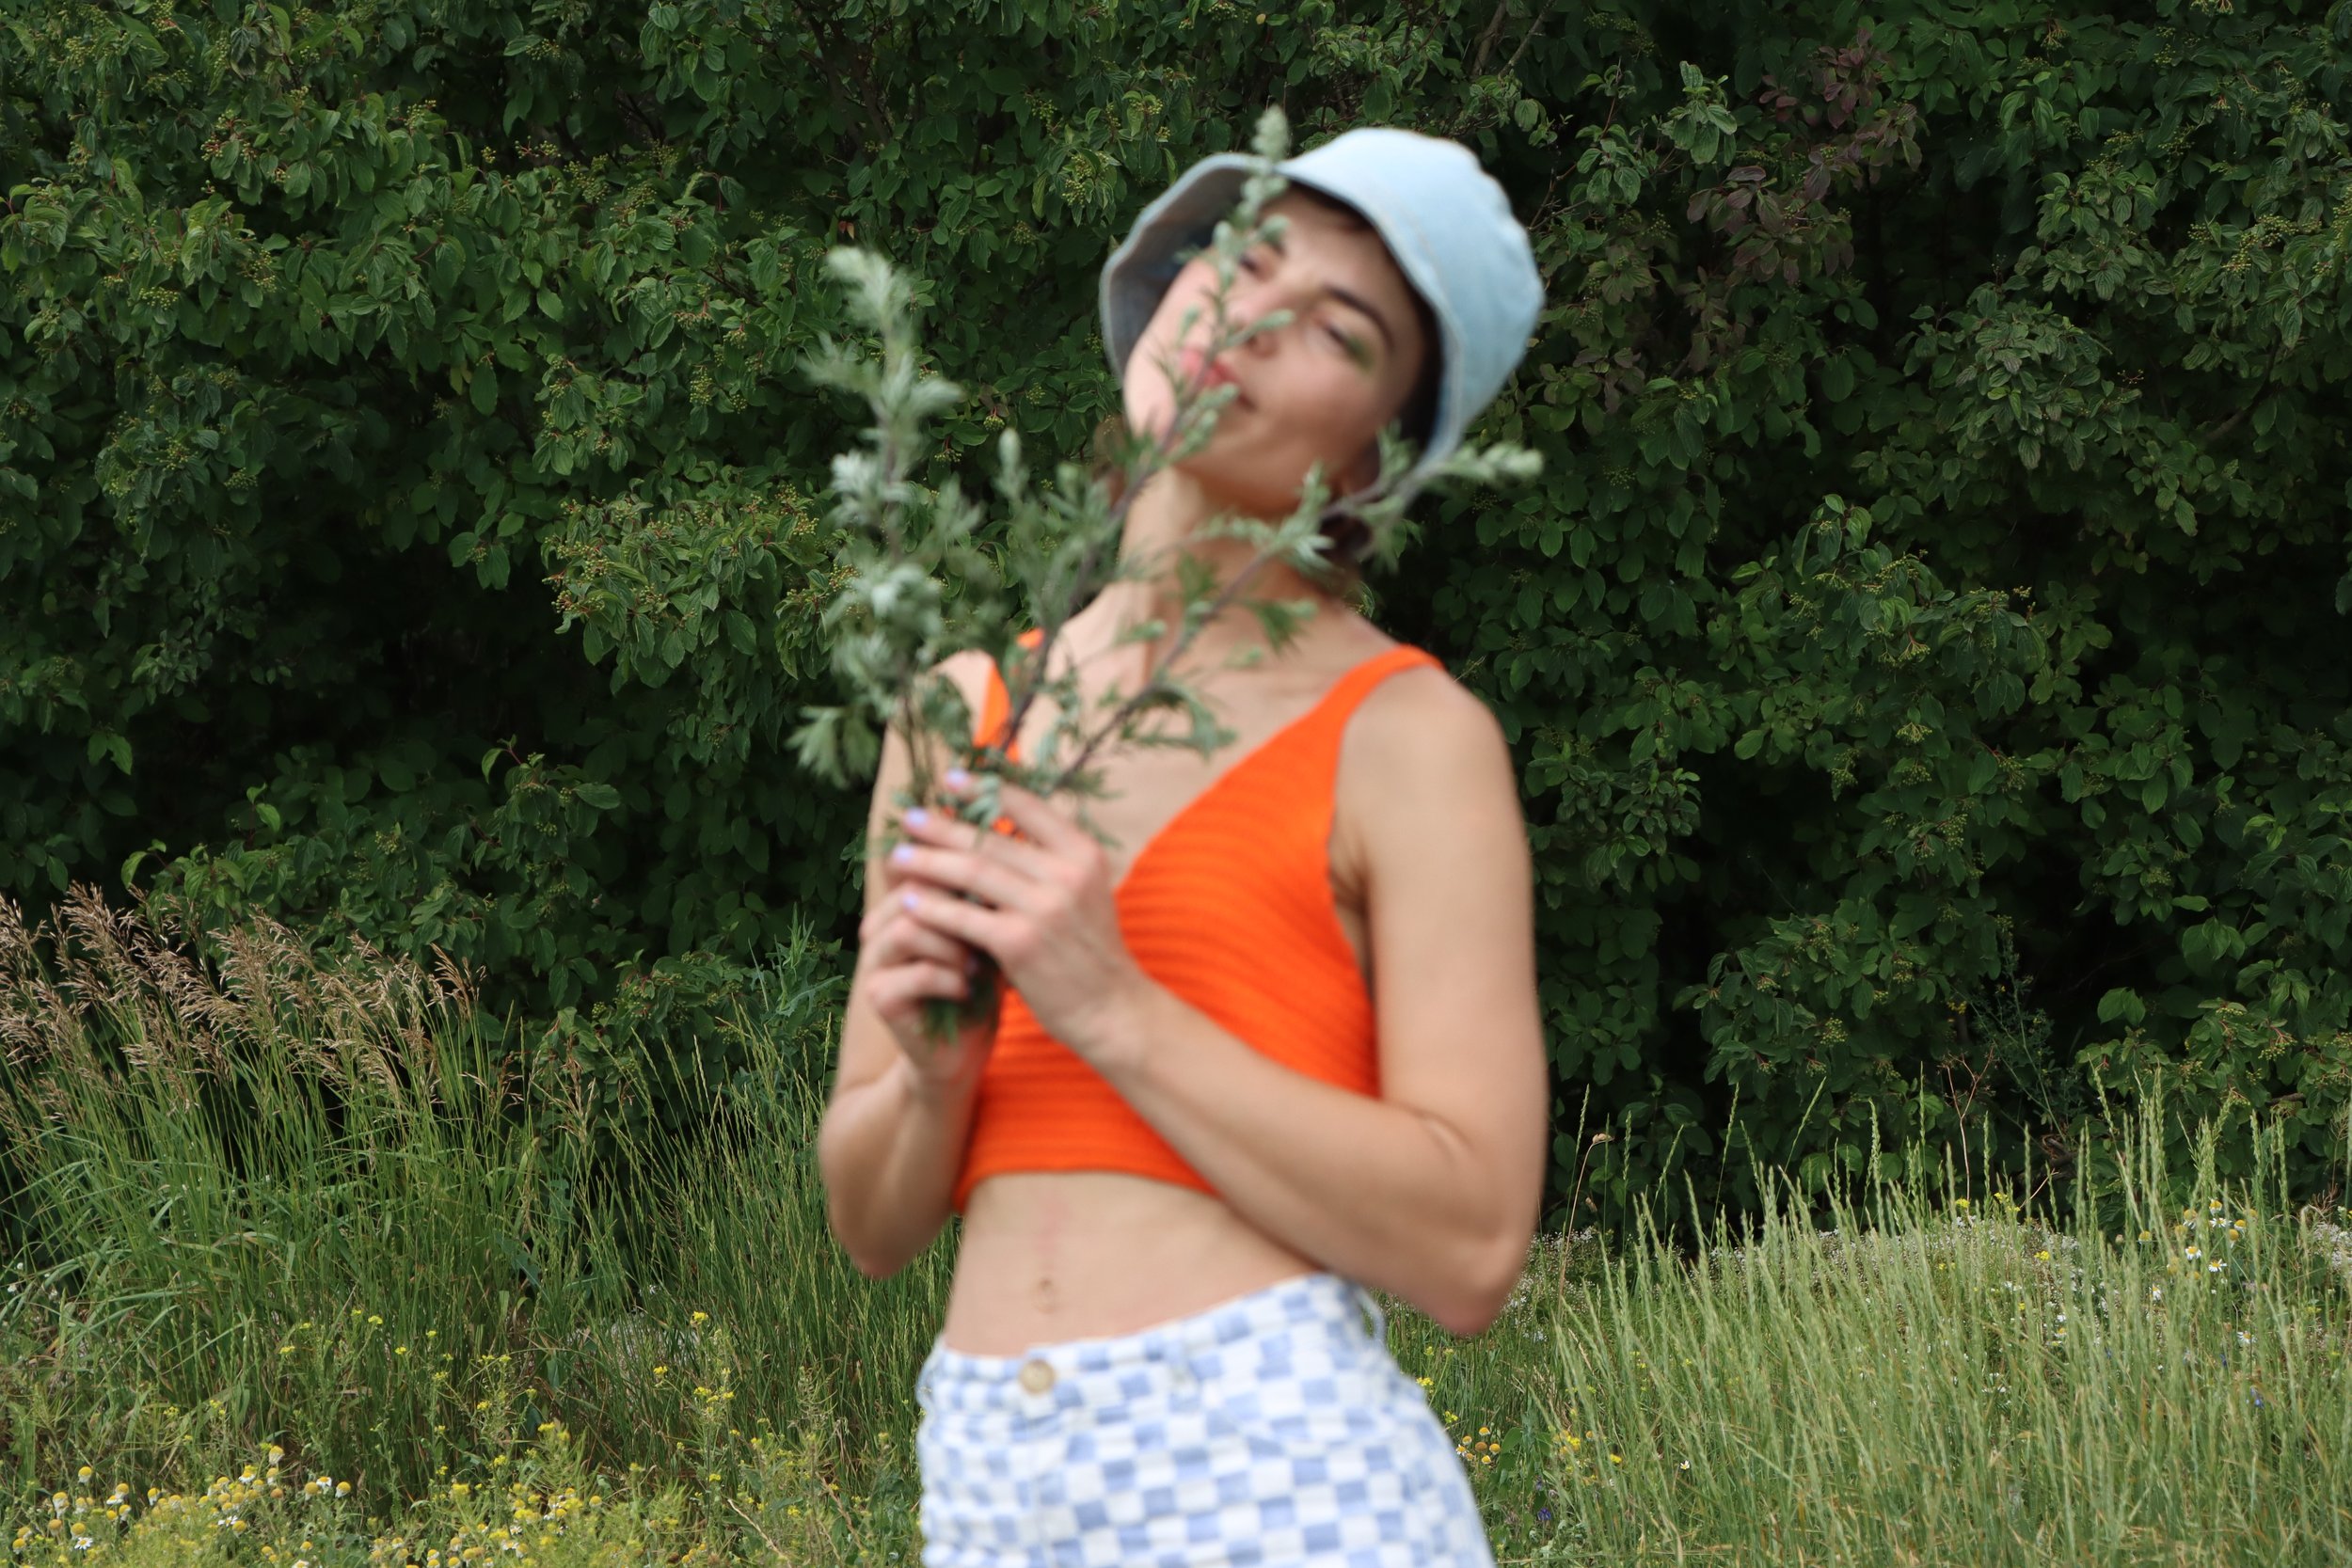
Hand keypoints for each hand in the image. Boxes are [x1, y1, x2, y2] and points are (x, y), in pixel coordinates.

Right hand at [854, 846, 996, 1097]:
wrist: (962, 1052)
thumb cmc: (981, 983)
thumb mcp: (988, 931)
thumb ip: (988, 893)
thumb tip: (1018, 845)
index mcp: (905, 902)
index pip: (926, 862)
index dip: (961, 865)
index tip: (1001, 878)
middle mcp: (882, 925)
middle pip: (914, 889)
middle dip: (959, 904)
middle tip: (993, 917)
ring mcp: (876, 961)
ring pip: (909, 928)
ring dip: (953, 943)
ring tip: (979, 960)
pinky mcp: (881, 998)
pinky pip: (916, 974)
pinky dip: (950, 979)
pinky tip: (969, 987)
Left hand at [888, 773, 1156, 1064]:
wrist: (1110, 1008)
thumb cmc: (1089, 950)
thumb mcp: (1086, 891)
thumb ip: (1051, 859)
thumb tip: (1004, 823)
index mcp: (1083, 853)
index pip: (1027, 807)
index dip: (985, 789)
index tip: (950, 779)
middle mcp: (1067, 873)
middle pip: (990, 838)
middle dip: (943, 825)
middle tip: (908, 816)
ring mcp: (1044, 908)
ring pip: (972, 872)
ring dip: (929, 861)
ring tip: (898, 857)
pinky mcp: (1020, 943)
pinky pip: (964, 917)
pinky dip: (932, 907)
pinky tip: (908, 901)